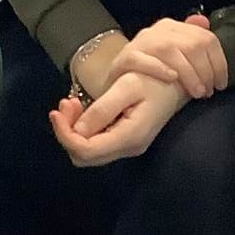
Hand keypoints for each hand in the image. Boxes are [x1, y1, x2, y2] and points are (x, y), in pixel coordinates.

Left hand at [49, 72, 186, 166]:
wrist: (177, 80)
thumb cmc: (155, 78)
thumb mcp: (127, 87)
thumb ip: (103, 110)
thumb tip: (78, 130)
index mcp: (129, 136)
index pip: (86, 150)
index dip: (65, 134)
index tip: (56, 111)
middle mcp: (128, 147)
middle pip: (84, 156)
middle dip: (67, 132)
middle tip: (66, 104)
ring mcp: (127, 146)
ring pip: (88, 151)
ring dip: (74, 130)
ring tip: (72, 103)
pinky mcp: (125, 139)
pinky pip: (97, 143)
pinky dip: (84, 128)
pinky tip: (82, 109)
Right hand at [109, 15, 228, 100]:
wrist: (117, 82)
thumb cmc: (152, 73)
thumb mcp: (178, 59)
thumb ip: (193, 42)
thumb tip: (205, 22)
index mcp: (174, 28)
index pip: (205, 38)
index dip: (218, 62)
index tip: (221, 84)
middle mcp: (157, 31)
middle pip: (191, 44)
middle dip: (205, 70)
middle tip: (208, 91)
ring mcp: (140, 43)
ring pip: (170, 50)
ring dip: (188, 73)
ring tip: (196, 92)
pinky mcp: (124, 59)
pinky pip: (141, 59)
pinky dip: (158, 68)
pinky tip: (171, 79)